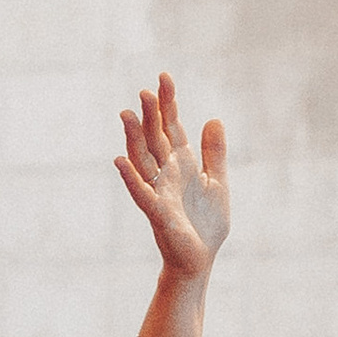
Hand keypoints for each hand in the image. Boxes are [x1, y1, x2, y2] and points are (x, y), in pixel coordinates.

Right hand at [114, 74, 230, 283]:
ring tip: (126, 114)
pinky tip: (120, 161)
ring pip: (142, 159)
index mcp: (181, 164)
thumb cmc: (205, 223)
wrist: (201, 259)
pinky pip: (141, 192)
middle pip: (154, 138)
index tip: (164, 77)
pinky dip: (130, 177)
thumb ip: (215, 152)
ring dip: (134, 138)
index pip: (171, 127)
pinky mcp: (157, 212)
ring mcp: (159, 191)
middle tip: (145, 91)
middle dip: (150, 115)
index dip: (168, 104)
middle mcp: (166, 173)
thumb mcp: (217, 181)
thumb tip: (213, 118)